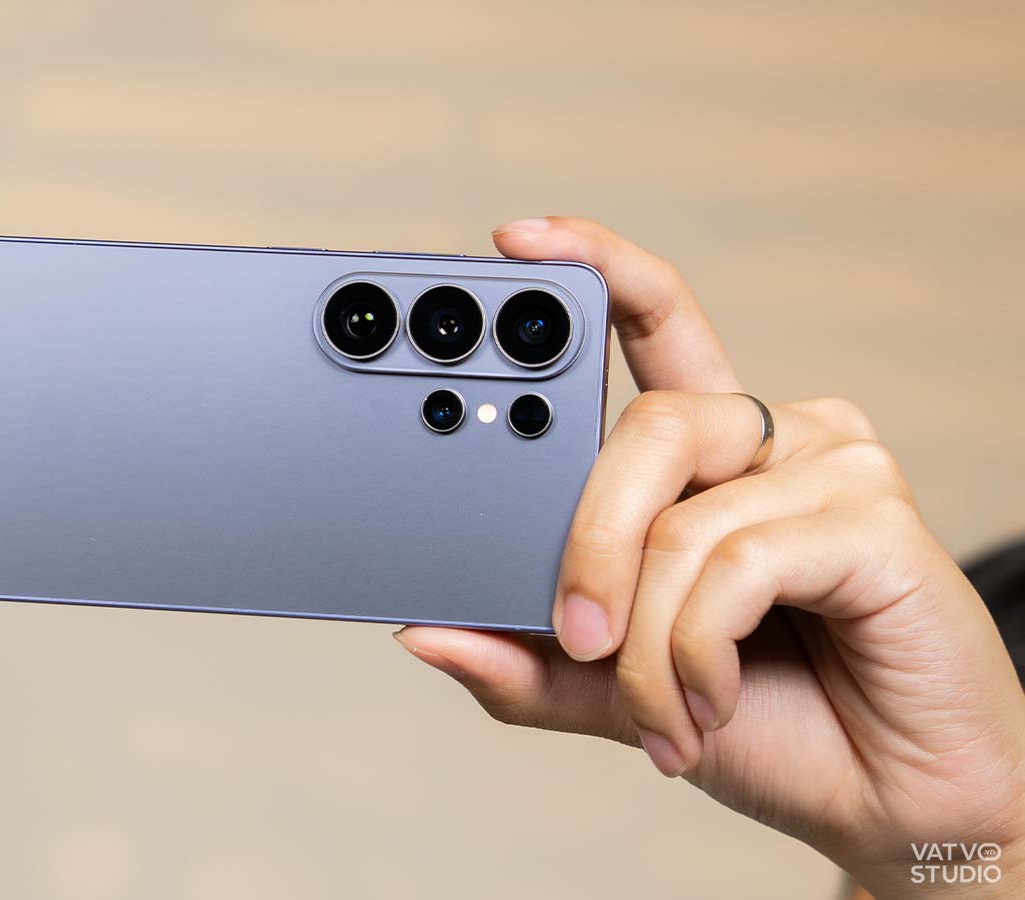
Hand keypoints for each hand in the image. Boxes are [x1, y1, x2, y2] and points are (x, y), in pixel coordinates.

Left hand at [394, 217, 1024, 897]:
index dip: (595, 268)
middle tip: (572, 633)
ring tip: (658, 711)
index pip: (656, 324)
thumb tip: (424, 632)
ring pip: (678, 514)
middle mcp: (771, 440)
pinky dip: (696, 649)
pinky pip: (734, 563)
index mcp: (709, 457)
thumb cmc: (764, 723)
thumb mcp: (610, 689)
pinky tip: (708, 702)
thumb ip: (525, 657)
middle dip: (585, 541)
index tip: (516, 237)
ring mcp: (831, 469)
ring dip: (644, 636)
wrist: (883, 801)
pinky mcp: (877, 520)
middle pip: (645, 423)